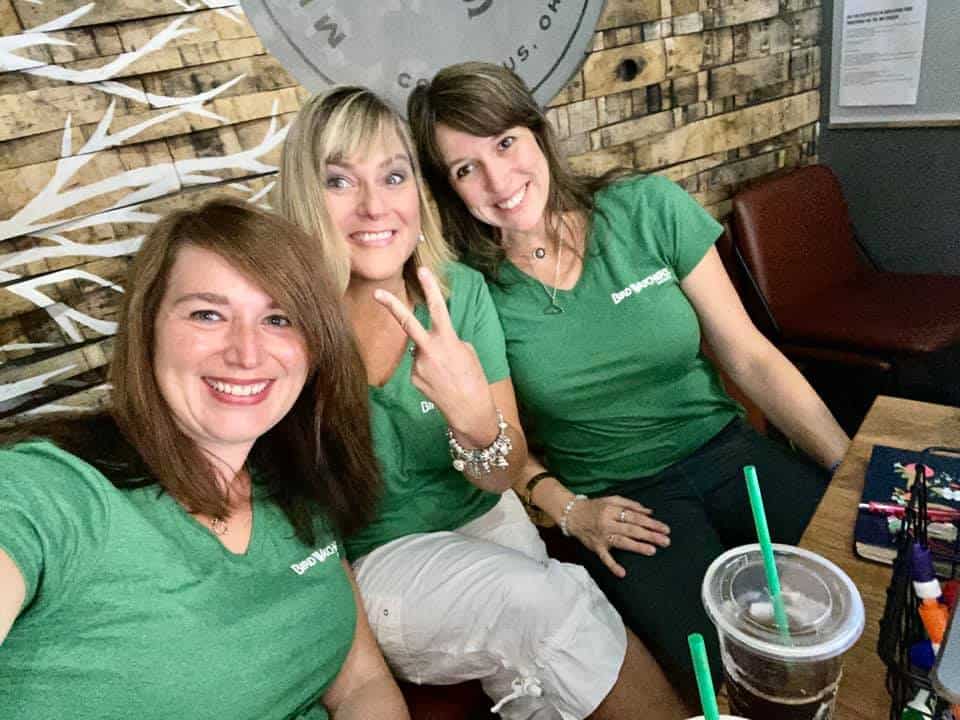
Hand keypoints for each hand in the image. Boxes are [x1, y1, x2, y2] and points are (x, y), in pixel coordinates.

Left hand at [374, 267, 497, 445]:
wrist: (470, 411)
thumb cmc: (474, 380)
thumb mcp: (468, 353)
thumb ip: (449, 341)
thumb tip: (433, 341)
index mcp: (448, 341)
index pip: (437, 308)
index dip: (430, 288)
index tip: (422, 270)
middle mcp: (429, 351)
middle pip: (407, 323)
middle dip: (391, 306)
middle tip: (376, 293)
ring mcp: (418, 366)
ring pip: (419, 350)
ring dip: (430, 355)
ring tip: (447, 372)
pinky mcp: (413, 379)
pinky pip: (419, 366)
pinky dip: (428, 370)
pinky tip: (440, 381)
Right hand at [566, 496, 670, 577]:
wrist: (571, 514)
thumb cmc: (594, 507)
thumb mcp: (611, 500)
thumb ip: (631, 505)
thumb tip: (650, 512)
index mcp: (612, 510)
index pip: (636, 517)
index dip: (651, 523)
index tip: (665, 529)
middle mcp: (608, 522)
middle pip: (632, 529)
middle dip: (650, 535)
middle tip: (666, 541)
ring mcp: (602, 536)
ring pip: (622, 542)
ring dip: (637, 547)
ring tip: (652, 550)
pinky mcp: (596, 547)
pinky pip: (604, 558)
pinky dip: (612, 566)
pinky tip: (622, 573)